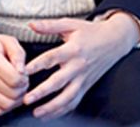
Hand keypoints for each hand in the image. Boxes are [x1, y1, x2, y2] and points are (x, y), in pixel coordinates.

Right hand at [0, 28, 28, 115]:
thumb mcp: (9, 41)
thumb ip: (18, 54)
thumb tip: (23, 71)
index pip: (14, 79)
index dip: (25, 78)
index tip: (24, 73)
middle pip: (11, 94)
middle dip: (23, 89)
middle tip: (24, 81)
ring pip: (5, 105)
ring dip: (17, 100)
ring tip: (18, 88)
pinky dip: (8, 107)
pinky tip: (10, 96)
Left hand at [23, 14, 139, 119]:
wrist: (114, 41)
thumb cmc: (90, 32)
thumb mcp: (71, 24)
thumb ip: (50, 25)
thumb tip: (31, 24)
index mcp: (73, 49)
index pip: (52, 57)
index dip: (38, 64)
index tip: (24, 71)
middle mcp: (78, 66)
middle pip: (59, 81)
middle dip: (42, 92)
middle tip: (26, 99)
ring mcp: (83, 78)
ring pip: (67, 97)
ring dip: (52, 107)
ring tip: (36, 113)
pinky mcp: (86, 86)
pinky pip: (74, 102)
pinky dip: (62, 111)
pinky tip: (50, 115)